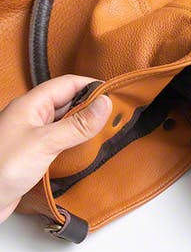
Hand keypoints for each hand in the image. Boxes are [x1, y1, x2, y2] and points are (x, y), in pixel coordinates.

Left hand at [0, 75, 111, 222]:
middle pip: (68, 103)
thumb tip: (106, 103)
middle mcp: (31, 118)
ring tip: (108, 131)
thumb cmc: (1, 167)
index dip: (92, 85)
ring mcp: (32, 137)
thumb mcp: (45, 142)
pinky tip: (88, 151)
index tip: (116, 93)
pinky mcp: (34, 156)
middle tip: (117, 114)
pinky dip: (76, 144)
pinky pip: (61, 143)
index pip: (67, 84)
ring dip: (85, 126)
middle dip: (92, 106)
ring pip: (65, 124)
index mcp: (30, 105)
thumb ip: (78, 124)